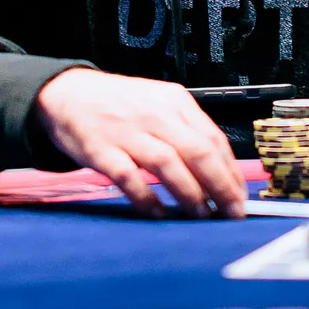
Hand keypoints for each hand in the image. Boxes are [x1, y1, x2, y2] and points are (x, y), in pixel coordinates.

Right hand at [35, 69, 245, 218]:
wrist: (68, 93)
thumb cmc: (119, 104)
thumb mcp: (159, 104)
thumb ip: (186, 131)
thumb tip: (220, 171)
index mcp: (174, 102)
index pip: (213, 139)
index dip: (230, 172)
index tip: (240, 197)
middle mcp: (154, 114)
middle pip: (197, 152)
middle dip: (220, 187)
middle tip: (232, 214)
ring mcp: (127, 132)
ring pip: (168, 164)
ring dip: (190, 194)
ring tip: (202, 216)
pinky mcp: (101, 150)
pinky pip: (129, 178)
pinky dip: (147, 198)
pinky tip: (159, 213)